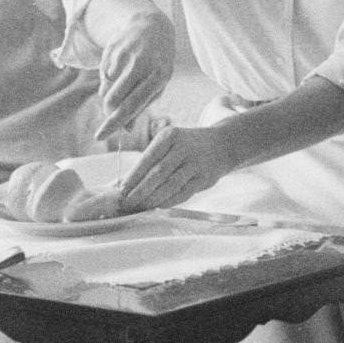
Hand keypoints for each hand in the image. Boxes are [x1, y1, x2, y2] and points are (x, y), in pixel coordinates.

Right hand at [94, 8, 174, 139]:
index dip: (115, 122)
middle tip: (111, 116)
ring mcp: (124, 55)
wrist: (151, 26)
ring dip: (109, 96)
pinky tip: (120, 72)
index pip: (132, 105)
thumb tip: (127, 128)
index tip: (101, 136)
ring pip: (106, 88)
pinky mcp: (111, 49)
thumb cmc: (158, 62)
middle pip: (114, 98)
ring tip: (122, 88)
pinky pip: (103, 76)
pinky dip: (108, 81)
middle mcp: (140, 64)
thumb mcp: (159, 83)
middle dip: (108, 112)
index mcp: (158, 76)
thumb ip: (143, 105)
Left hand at [117, 123, 234, 211]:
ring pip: (170, 184)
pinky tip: (159, 206)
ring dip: (153, 198)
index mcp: (169, 136)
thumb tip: (124, 183)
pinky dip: (170, 200)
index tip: (121, 189)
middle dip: (140, 190)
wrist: (222, 144)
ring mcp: (196, 163)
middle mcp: (183, 148)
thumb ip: (150, 160)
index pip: (147, 158)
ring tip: (140, 206)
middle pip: (158, 173)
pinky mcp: (205, 177)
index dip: (133, 176)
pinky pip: (184, 192)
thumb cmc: (186, 146)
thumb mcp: (170, 142)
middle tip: (127, 202)